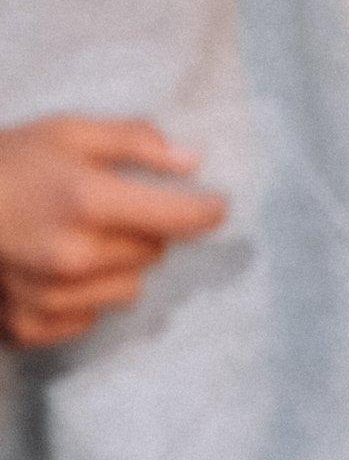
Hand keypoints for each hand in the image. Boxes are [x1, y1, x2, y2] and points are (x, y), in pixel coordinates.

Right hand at [0, 117, 225, 347]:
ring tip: (77, 240)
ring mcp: (49, 298)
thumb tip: (193, 161)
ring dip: (118, 266)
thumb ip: (134, 142)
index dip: (207, 212)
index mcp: (88, 201)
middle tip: (110, 211)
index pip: (181, 220)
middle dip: (146, 231)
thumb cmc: (1, 164)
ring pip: (129, 289)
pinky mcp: (27, 328)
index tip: (216, 206)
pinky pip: (88, 318)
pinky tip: (50, 270)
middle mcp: (74, 257)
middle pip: (156, 252)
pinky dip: (82, 298)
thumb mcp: (65, 132)